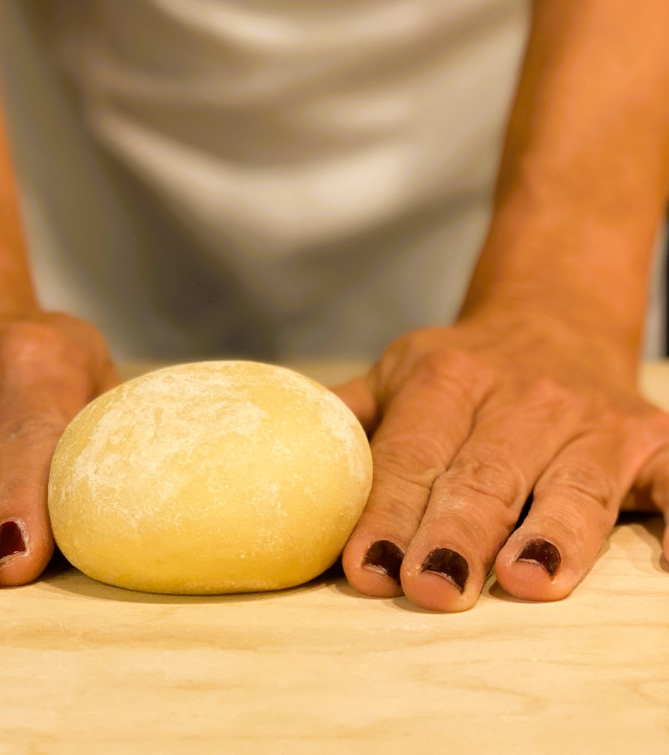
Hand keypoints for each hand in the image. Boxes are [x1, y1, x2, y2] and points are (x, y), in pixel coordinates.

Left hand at [333, 314, 668, 611]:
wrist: (550, 320)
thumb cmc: (460, 370)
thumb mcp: (397, 374)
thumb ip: (349, 417)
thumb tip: (276, 456)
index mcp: (445, 380)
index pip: (411, 456)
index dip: (387, 512)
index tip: (364, 567)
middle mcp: (522, 396)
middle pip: (484, 474)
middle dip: (457, 532)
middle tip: (431, 588)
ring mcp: (592, 418)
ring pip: (571, 484)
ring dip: (553, 534)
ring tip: (525, 580)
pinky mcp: (653, 438)